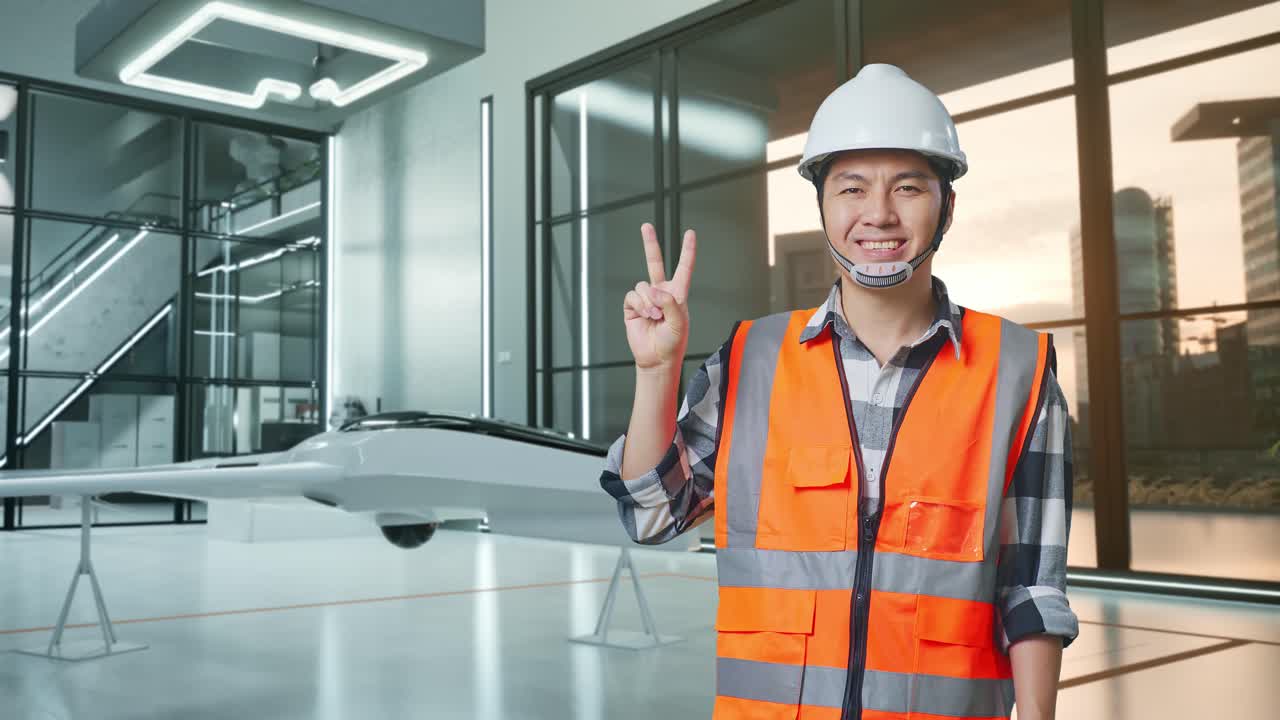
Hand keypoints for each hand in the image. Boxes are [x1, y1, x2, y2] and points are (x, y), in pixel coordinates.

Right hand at [623, 223, 695, 370]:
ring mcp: (646, 299)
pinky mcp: (632, 307)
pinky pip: (632, 296)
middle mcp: (661, 292)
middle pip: (654, 262)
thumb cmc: (673, 343)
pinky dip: (640, 305)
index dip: (687, 251)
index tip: (690, 233)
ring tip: (655, 316)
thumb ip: (670, 303)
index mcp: (678, 294)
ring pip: (642, 286)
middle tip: (646, 226)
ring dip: (649, 301)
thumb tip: (653, 290)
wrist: (656, 359)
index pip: (684, 267)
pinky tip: (646, 316)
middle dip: (650, 243)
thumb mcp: (679, 322)